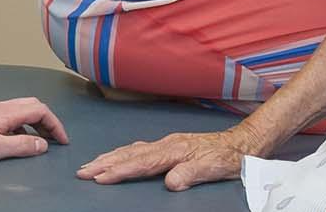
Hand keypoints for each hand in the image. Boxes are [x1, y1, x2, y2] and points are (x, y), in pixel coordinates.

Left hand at [0, 96, 69, 164]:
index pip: (40, 110)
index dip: (55, 124)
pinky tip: (20, 140)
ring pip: (24, 110)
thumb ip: (21, 145)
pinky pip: (13, 117)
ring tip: (40, 141)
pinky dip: (24, 126)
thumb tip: (42, 144)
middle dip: (48, 121)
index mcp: (6, 112)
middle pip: (34, 106)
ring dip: (36, 123)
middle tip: (54, 138)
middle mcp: (2, 107)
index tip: (62, 139)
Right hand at [76, 125, 261, 190]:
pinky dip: (125, 153)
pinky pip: (140, 148)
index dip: (119, 171)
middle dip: (105, 163)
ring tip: (92, 164)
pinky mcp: (170, 145)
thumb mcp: (213, 168)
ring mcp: (167, 143)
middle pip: (130, 154)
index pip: (141, 163)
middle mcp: (167, 144)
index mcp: (174, 151)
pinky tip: (119, 155)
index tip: (100, 177)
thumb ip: (190, 174)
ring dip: (110, 157)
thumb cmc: (227, 157)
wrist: (242, 143)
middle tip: (83, 171)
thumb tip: (169, 182)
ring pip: (132, 150)